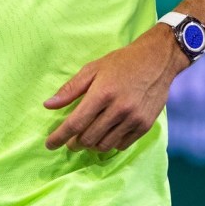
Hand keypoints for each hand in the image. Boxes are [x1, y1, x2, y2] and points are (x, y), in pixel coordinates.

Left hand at [44, 24, 186, 152]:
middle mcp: (119, 109)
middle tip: (70, 139)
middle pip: (88, 138)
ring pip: (104, 145)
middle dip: (74, 142)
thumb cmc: (121, 63)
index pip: (76, 123)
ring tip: (87, 137)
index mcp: (102, 93)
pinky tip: (106, 134)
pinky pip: (122, 145)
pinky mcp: (145, 125)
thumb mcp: (92, 69)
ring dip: (91, 145)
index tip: (49, 144)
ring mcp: (134, 119)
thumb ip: (70, 89)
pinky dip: (110, 143)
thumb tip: (48, 105)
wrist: (156, 61)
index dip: (60, 137)